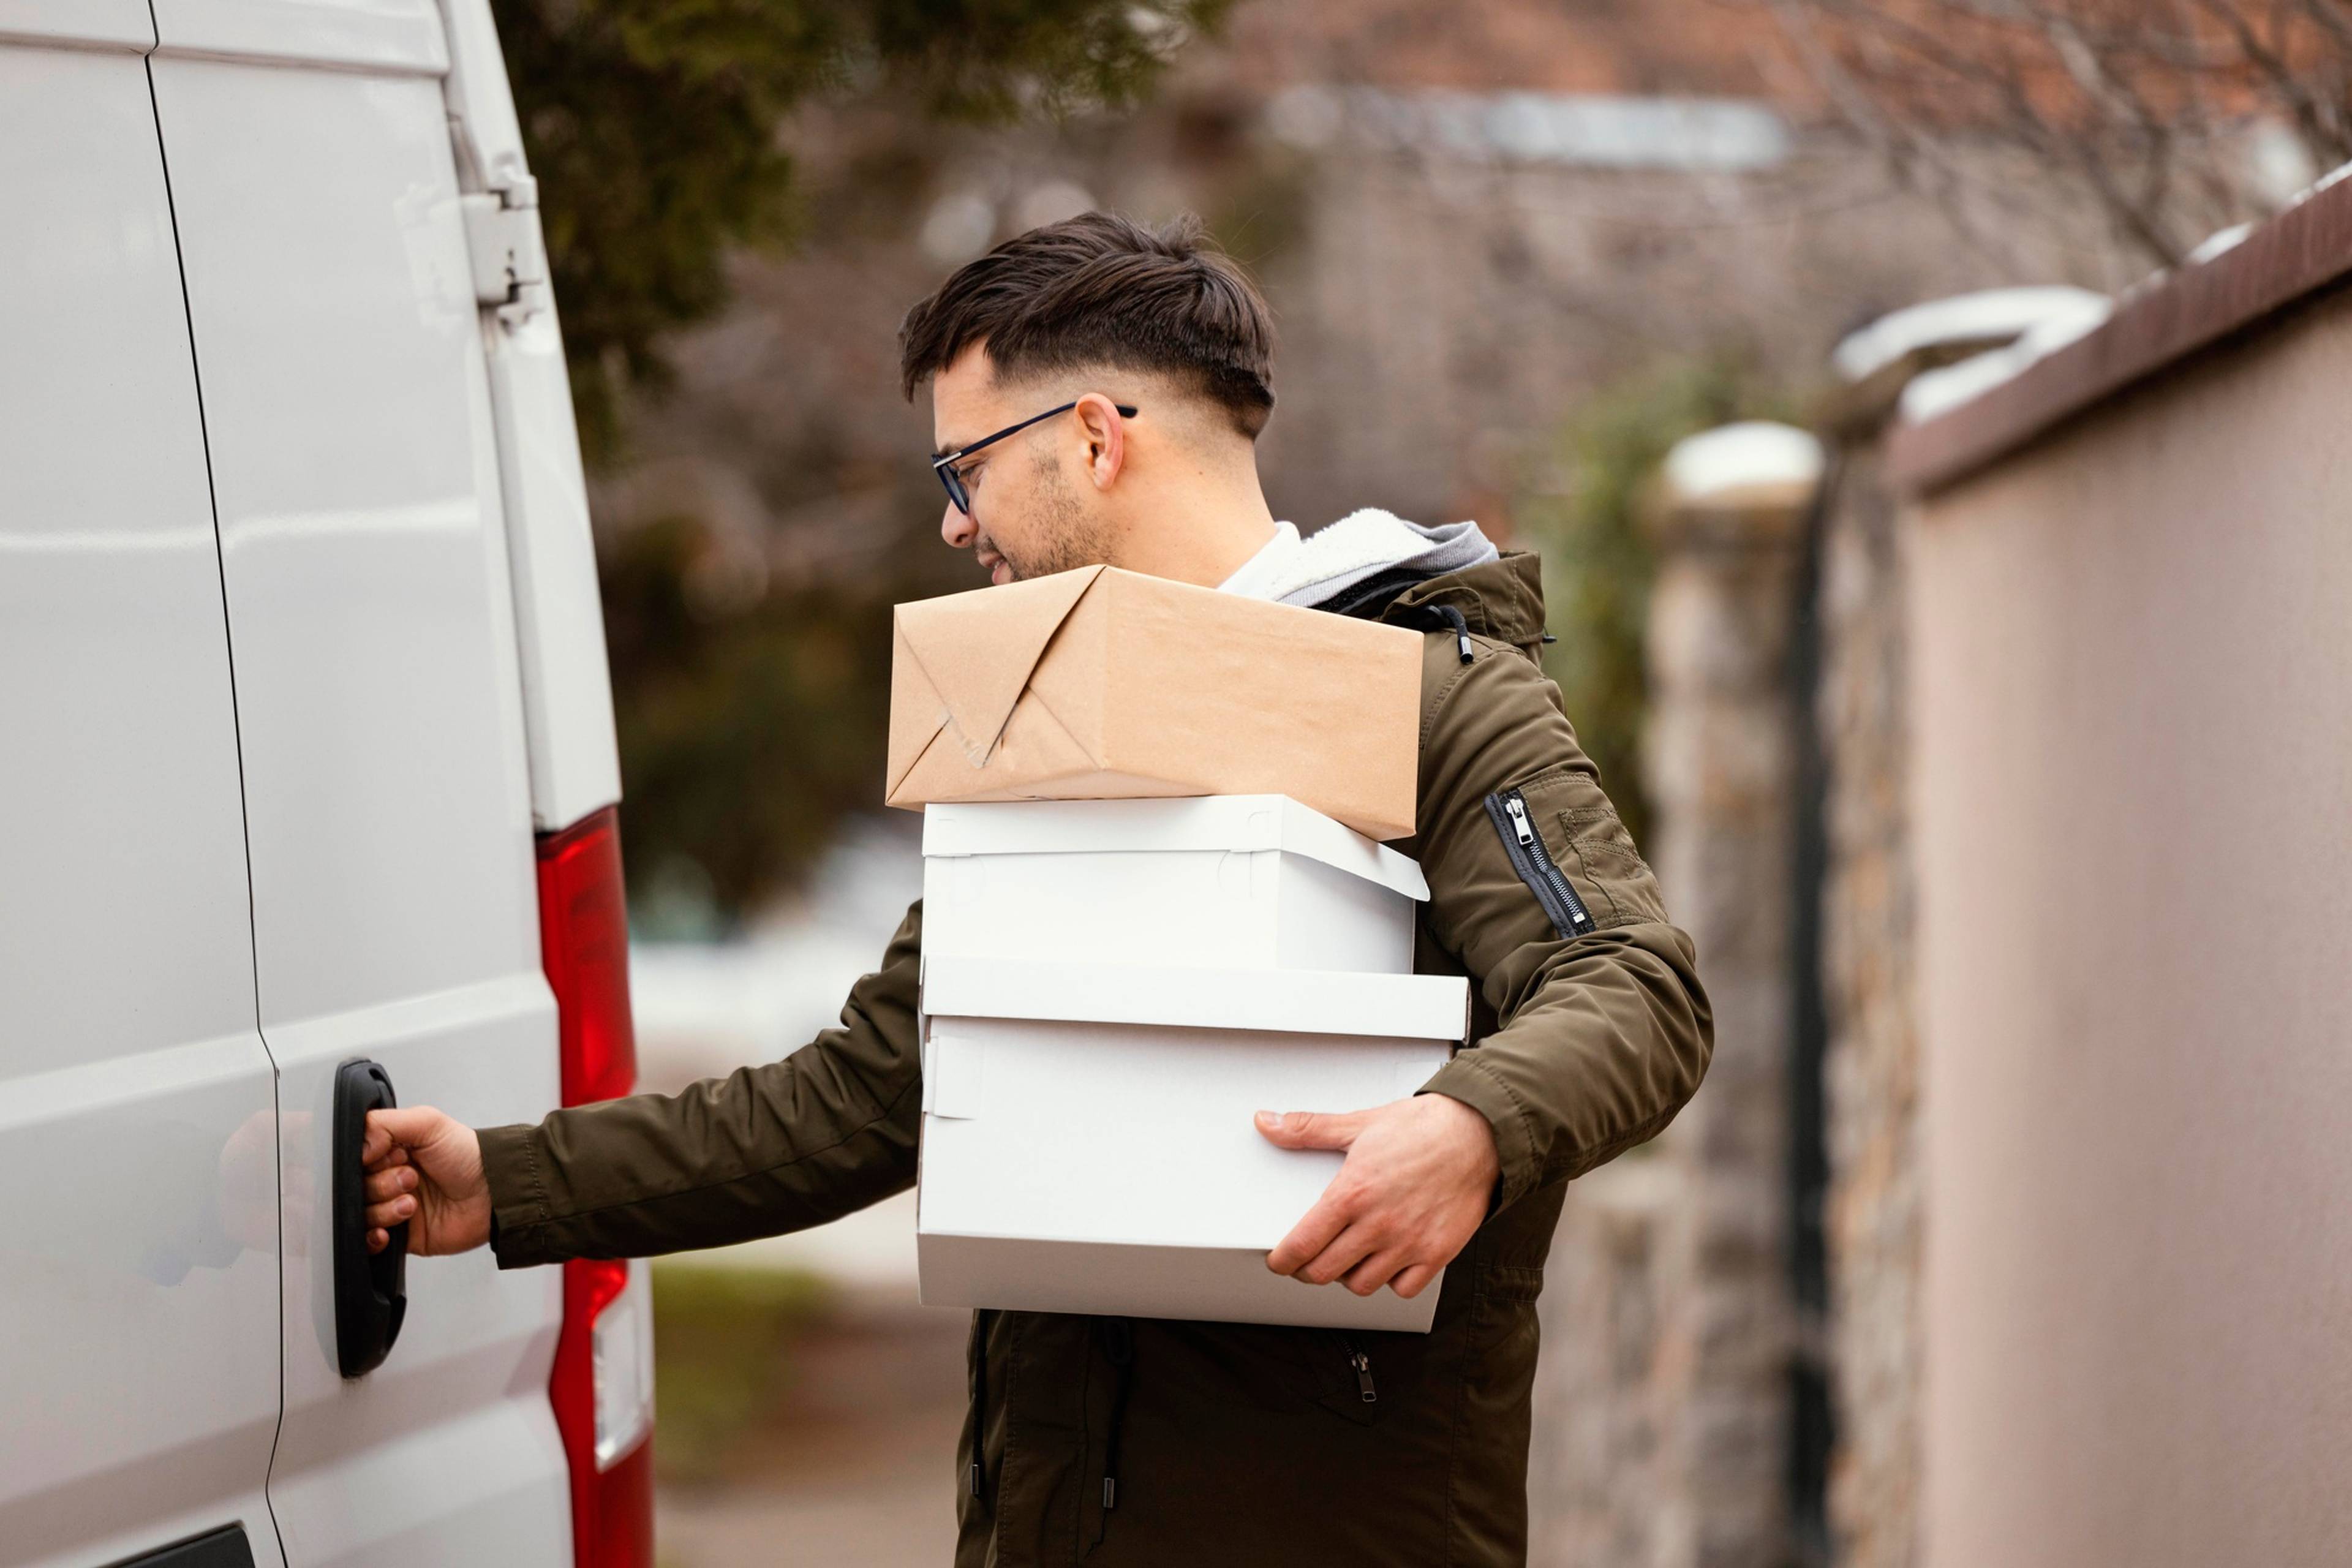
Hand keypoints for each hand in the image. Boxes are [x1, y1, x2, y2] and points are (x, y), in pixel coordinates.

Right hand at [360, 1106, 490, 1256]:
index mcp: (391, 1151)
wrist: (495, 1195)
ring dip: (384, 1209)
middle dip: (381, 1184)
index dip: (369, 1160)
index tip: (393, 1156)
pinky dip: (373, 1238)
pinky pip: (367, 1243)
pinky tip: (390, 1231)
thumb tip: (357, 1146)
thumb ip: (385, 1124)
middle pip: (355, 1187)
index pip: (354, 1158)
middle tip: (411, 1178)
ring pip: (360, 1214)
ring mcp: (392, 1208)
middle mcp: (388, 1178)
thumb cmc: (469, 1156)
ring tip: (413, 1203)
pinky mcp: (400, 1236)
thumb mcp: (429, 1124)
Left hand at [1255, 1094, 1499, 1299]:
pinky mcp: (1436, 1253)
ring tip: (1347, 1259)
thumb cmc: (1423, 1128)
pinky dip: (1390, 1282)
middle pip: (1325, 1272)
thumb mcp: (1358, 1124)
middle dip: (1308, 1270)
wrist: (1478, 1133)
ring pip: (1361, 1285)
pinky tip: (1386, 1262)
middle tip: (1307, 1261)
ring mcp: (1408, 1243)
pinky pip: (1403, 1288)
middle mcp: (1378, 1224)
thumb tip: (1267, 1123)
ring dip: (1347, 1277)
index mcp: (1353, 1192)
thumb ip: (1308, 1129)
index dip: (1283, 1260)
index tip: (1280, 1261)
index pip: (1302, 1244)